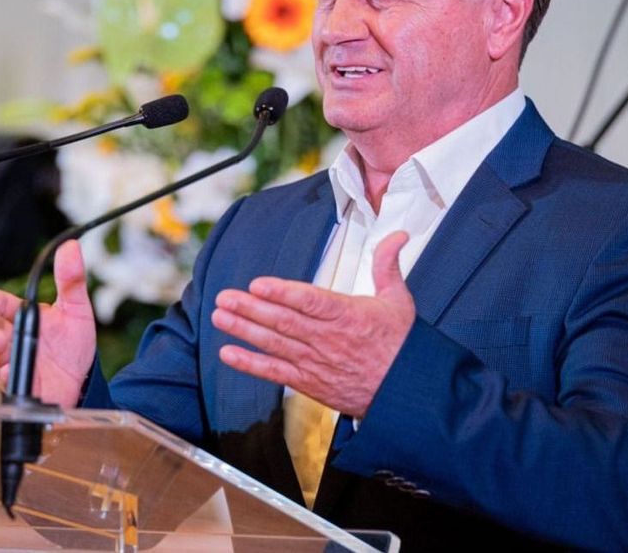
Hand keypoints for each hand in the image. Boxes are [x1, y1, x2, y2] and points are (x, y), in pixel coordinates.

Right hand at [0, 240, 96, 407]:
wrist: (83, 380)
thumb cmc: (75, 345)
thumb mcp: (77, 309)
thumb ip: (71, 280)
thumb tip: (71, 247)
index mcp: (26, 317)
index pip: (3, 304)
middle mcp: (16, 338)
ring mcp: (15, 360)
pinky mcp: (20, 383)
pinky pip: (8, 379)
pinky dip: (7, 374)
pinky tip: (9, 369)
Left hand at [210, 231, 414, 417]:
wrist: (407, 393)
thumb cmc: (401, 344)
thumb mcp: (399, 300)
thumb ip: (388, 264)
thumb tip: (399, 234)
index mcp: (349, 315)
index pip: (311, 301)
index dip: (283, 293)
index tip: (258, 284)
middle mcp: (329, 339)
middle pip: (285, 322)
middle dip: (251, 308)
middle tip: (224, 297)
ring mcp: (317, 362)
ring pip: (275, 344)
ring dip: (244, 330)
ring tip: (220, 316)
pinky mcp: (310, 382)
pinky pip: (276, 373)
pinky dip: (251, 364)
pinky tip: (228, 354)